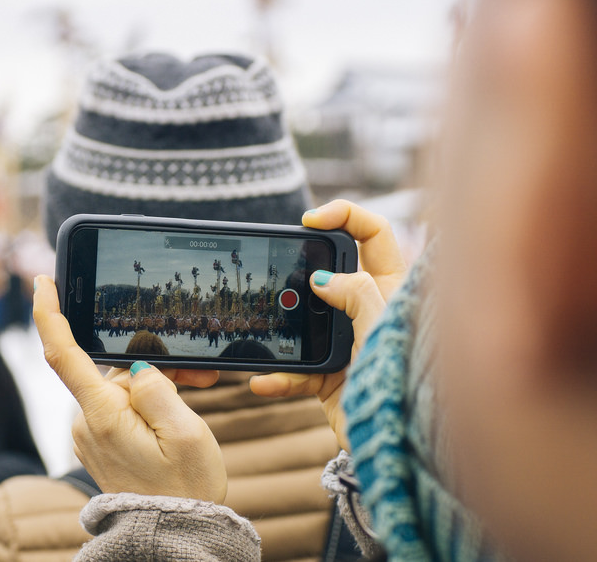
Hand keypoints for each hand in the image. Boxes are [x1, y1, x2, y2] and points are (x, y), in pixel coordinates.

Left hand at [34, 275, 226, 502]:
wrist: (174, 539)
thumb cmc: (185, 491)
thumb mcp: (186, 434)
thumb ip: (159, 388)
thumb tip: (137, 366)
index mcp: (101, 415)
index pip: (62, 353)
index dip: (48, 312)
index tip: (43, 280)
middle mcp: (87, 422)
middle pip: (111, 369)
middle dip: (152, 361)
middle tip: (198, 375)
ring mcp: (92, 434)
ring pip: (121, 388)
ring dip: (157, 385)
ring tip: (199, 392)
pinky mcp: (102, 444)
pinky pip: (122, 408)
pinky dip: (149, 404)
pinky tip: (178, 413)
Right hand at [249, 199, 406, 449]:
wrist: (399, 455)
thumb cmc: (406, 389)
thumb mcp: (382, 333)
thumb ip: (358, 295)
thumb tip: (325, 278)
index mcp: (394, 290)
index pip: (375, 234)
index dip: (345, 215)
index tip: (311, 220)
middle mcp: (369, 310)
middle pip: (333, 270)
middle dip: (303, 270)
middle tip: (283, 271)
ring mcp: (348, 342)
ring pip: (306, 320)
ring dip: (283, 329)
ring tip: (265, 328)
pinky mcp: (330, 376)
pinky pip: (297, 370)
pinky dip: (279, 377)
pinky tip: (263, 382)